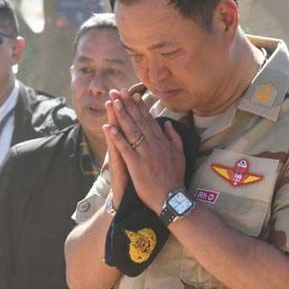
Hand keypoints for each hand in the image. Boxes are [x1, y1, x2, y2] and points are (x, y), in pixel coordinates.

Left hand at [104, 89, 185, 211]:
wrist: (172, 198)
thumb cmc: (175, 178)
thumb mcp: (180, 155)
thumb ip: (174, 138)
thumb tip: (168, 124)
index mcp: (162, 142)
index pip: (149, 120)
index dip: (140, 107)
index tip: (132, 95)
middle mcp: (153, 144)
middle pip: (138, 121)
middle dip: (127, 105)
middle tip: (118, 91)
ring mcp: (144, 154)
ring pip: (131, 130)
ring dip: (121, 115)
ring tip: (113, 102)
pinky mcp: (136, 164)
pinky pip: (125, 148)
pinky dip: (117, 137)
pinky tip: (109, 127)